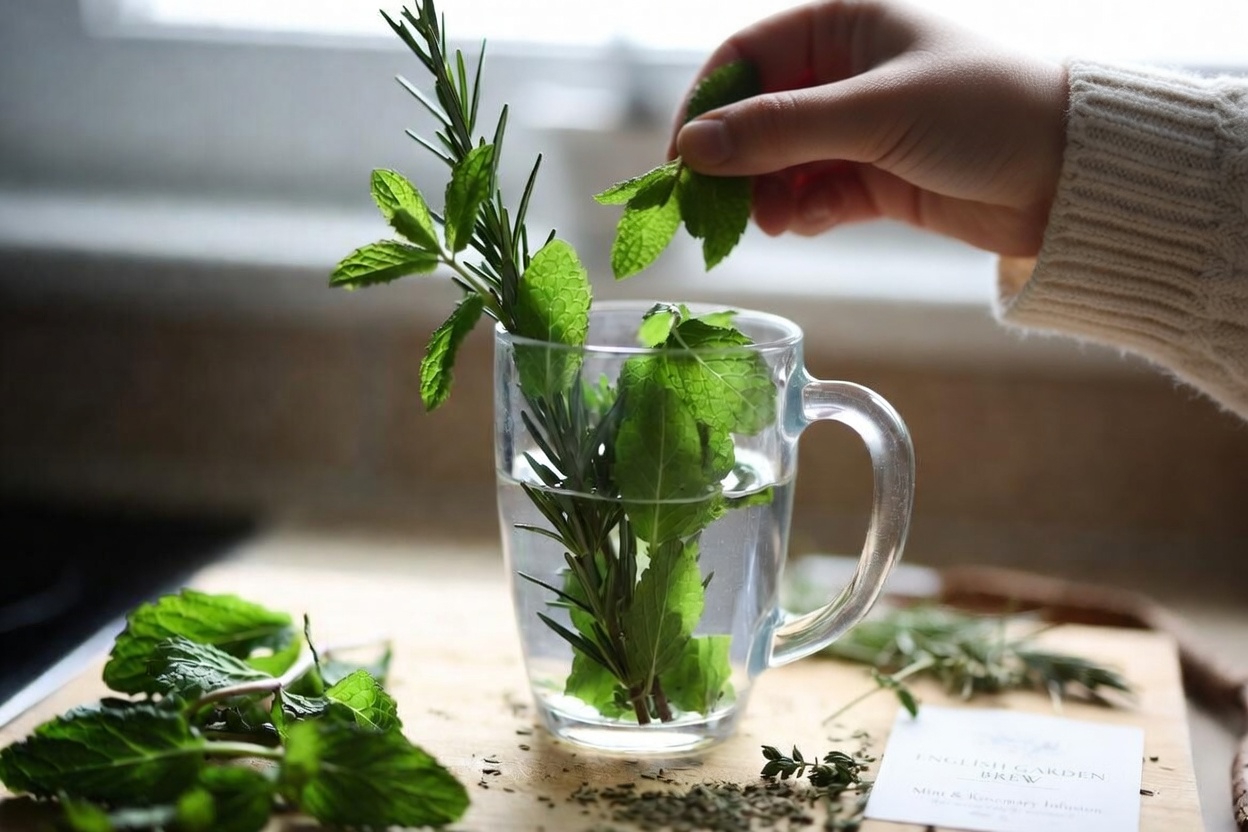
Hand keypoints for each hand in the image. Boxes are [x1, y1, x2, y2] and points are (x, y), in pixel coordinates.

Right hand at [671, 1, 1066, 256]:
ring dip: (769, 195)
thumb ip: (778, 131)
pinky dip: (806, 212)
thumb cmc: (984, 111)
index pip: (746, 56)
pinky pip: (815, 194)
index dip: (707, 107)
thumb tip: (692, 150)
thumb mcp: (874, 112)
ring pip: (782, 162)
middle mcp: (846, 71)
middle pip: (757, 116)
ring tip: (773, 224)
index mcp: (844, 22)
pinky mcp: (877, 177)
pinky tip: (813, 223)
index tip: (682, 160)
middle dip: (737, 162)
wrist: (1073, 175)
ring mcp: (860, 127)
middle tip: (718, 209)